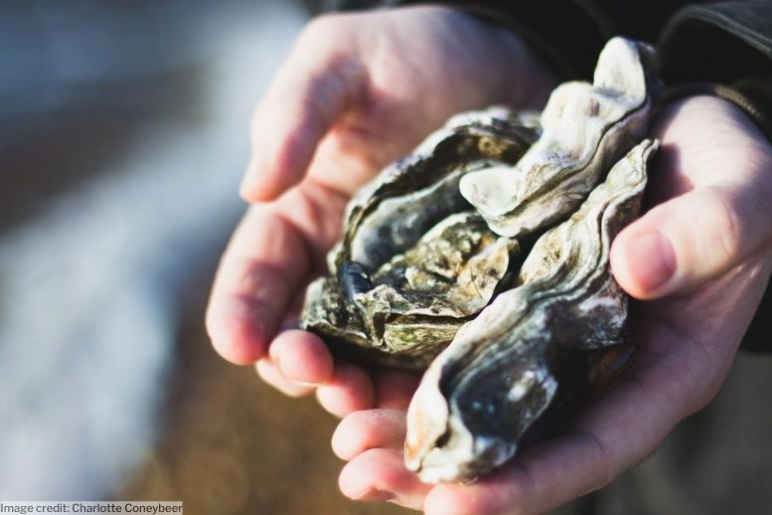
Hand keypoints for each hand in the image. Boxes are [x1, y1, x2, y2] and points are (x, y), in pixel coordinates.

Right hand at [205, 6, 556, 404]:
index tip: (237, 343)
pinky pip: (437, 352)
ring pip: (368, 360)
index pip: (257, 277)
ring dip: (360, 391)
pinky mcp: (462, 298)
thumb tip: (254, 187)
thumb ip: (294, 115)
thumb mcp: (341, 63)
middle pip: (307, 335)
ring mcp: (405, 289)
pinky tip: (434, 397)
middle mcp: (346, 266)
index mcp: (302, 218)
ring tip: (366, 403)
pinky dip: (426, 384)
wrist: (502, 60)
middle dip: (301, 365)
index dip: (240, 314)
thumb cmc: (411, 54)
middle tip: (317, 376)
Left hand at [331, 96, 771, 512]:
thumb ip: (707, 233)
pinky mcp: (509, 296)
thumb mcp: (741, 195)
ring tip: (341, 433)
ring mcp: (545, 334)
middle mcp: (593, 367)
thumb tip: (636, 271)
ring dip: (407, 421)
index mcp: (658, 371)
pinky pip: (455, 338)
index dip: (523, 485)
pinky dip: (409, 358)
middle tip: (360, 473)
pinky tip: (356, 361)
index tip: (449, 505)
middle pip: (514, 442)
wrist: (679, 139)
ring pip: (473, 398)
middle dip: (439, 467)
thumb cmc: (730, 177)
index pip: (590, 449)